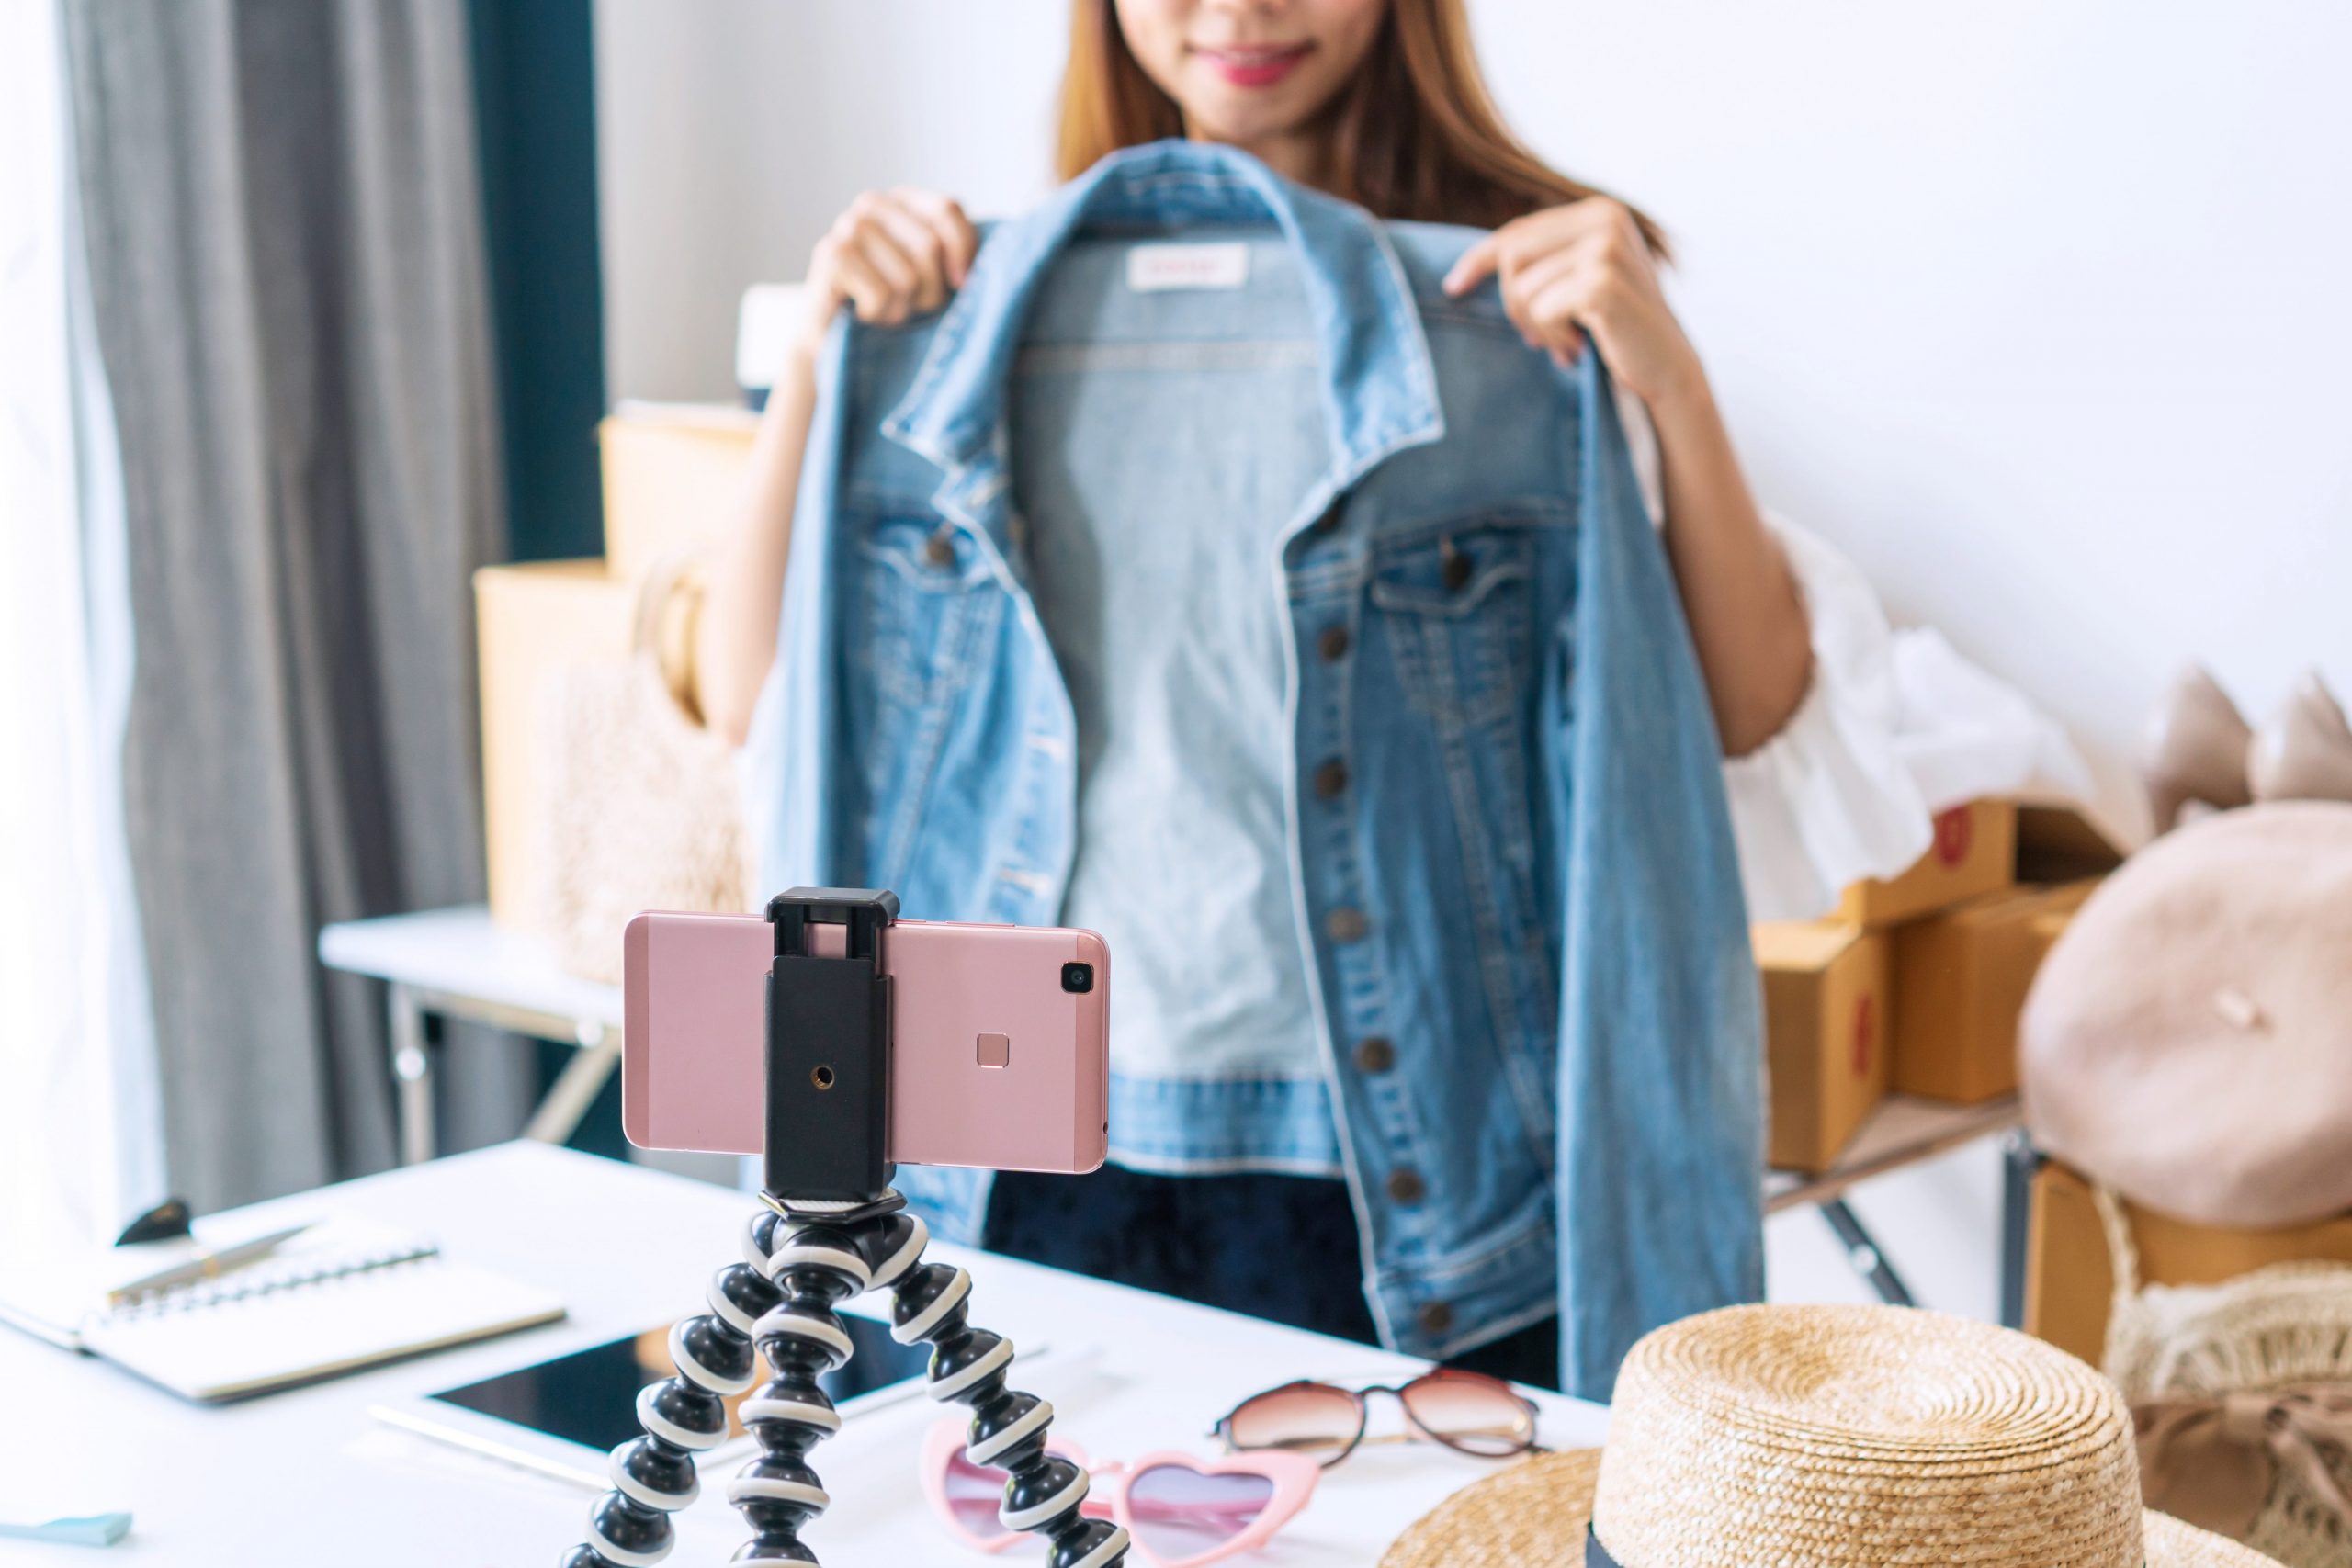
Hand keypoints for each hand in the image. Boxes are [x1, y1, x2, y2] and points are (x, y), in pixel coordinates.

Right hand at [791, 188, 977, 360]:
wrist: (834, 338)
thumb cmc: (892, 304)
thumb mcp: (933, 278)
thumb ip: (955, 257)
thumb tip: (973, 271)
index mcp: (902, 200)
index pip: (947, 209)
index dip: (963, 252)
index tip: (961, 285)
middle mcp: (872, 204)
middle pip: (929, 246)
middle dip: (929, 291)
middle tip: (911, 305)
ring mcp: (847, 226)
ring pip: (907, 277)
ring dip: (902, 309)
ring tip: (884, 309)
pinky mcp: (831, 255)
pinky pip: (882, 294)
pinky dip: (880, 314)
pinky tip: (863, 313)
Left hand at [1442, 198, 1703, 409]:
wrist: (1667, 368)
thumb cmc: (1617, 329)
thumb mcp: (1580, 282)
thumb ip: (1543, 261)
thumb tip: (1465, 269)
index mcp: (1599, 211)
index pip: (1520, 231)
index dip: (1479, 259)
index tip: (1453, 286)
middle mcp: (1605, 218)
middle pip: (1512, 256)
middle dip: (1515, 305)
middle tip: (1540, 337)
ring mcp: (1606, 247)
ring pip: (1522, 288)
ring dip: (1538, 327)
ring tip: (1569, 343)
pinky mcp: (1601, 281)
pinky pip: (1541, 310)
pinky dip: (1553, 338)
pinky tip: (1579, 349)